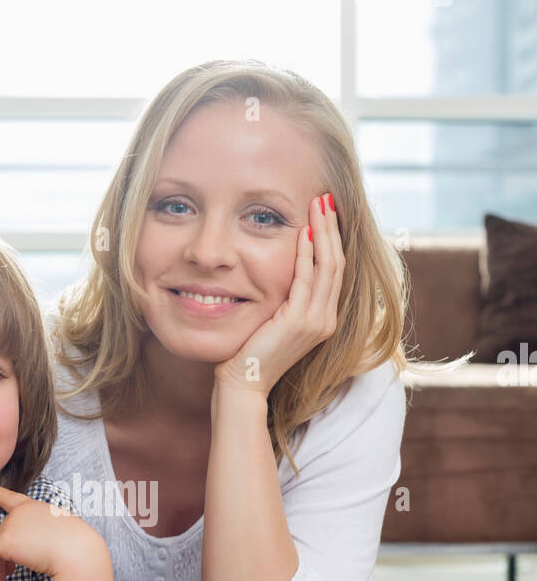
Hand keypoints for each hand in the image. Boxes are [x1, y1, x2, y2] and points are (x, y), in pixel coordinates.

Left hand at [0, 482, 104, 580]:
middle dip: (3, 554)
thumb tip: (25, 551)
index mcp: (35, 508)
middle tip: (8, 573)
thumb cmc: (76, 547)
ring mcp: (12, 525)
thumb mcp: (59, 532)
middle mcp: (21, 513)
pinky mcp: (6, 541)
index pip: (10, 498)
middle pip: (3, 533)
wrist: (78, 554)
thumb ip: (41, 534)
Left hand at [214, 192, 344, 398]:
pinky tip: (303, 232)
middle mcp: (326, 319)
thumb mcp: (274, 319)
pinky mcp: (299, 322)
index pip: (334, 269)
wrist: (244, 384)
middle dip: (332, 227)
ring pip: (328, 266)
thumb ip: (285, 297)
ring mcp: (316, 322)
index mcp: (323, 317)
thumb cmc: (251, 352)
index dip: (333, 237)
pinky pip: (307, 279)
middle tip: (326, 196)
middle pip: (337, 262)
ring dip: (324, 232)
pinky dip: (306, 253)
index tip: (325, 210)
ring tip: (319, 204)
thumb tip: (282, 269)